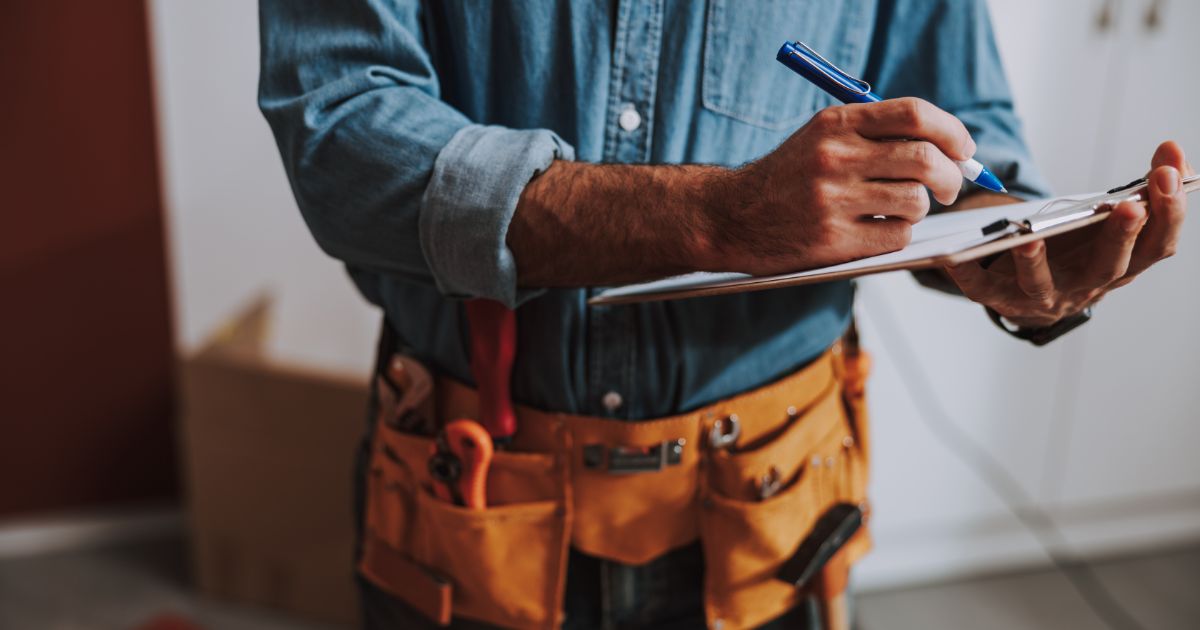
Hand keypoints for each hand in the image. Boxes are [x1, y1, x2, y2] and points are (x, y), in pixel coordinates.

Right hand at [709, 98, 976, 274]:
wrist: (730, 216)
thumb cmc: (788, 177)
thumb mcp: (822, 138)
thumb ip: (877, 134)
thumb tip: (949, 148)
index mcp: (836, 124)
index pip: (915, 115)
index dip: (952, 132)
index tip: (963, 149)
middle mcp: (835, 157)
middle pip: (926, 158)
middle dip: (953, 176)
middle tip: (950, 187)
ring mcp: (833, 200)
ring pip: (916, 201)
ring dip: (920, 208)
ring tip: (899, 209)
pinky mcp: (833, 240)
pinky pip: (897, 235)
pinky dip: (898, 233)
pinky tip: (876, 229)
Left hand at [945, 141, 1192, 327]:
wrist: (1031, 294)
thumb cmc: (1076, 250)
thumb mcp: (1110, 220)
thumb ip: (1142, 188)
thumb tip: (1173, 150)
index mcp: (1121, 264)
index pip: (1158, 245)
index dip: (1169, 213)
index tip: (1170, 174)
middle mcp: (1086, 286)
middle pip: (1110, 267)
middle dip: (1122, 235)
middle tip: (1130, 206)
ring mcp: (1042, 296)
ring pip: (1042, 284)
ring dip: (1036, 262)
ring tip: (1030, 238)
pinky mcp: (999, 298)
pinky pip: (980, 288)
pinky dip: (966, 274)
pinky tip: (951, 256)